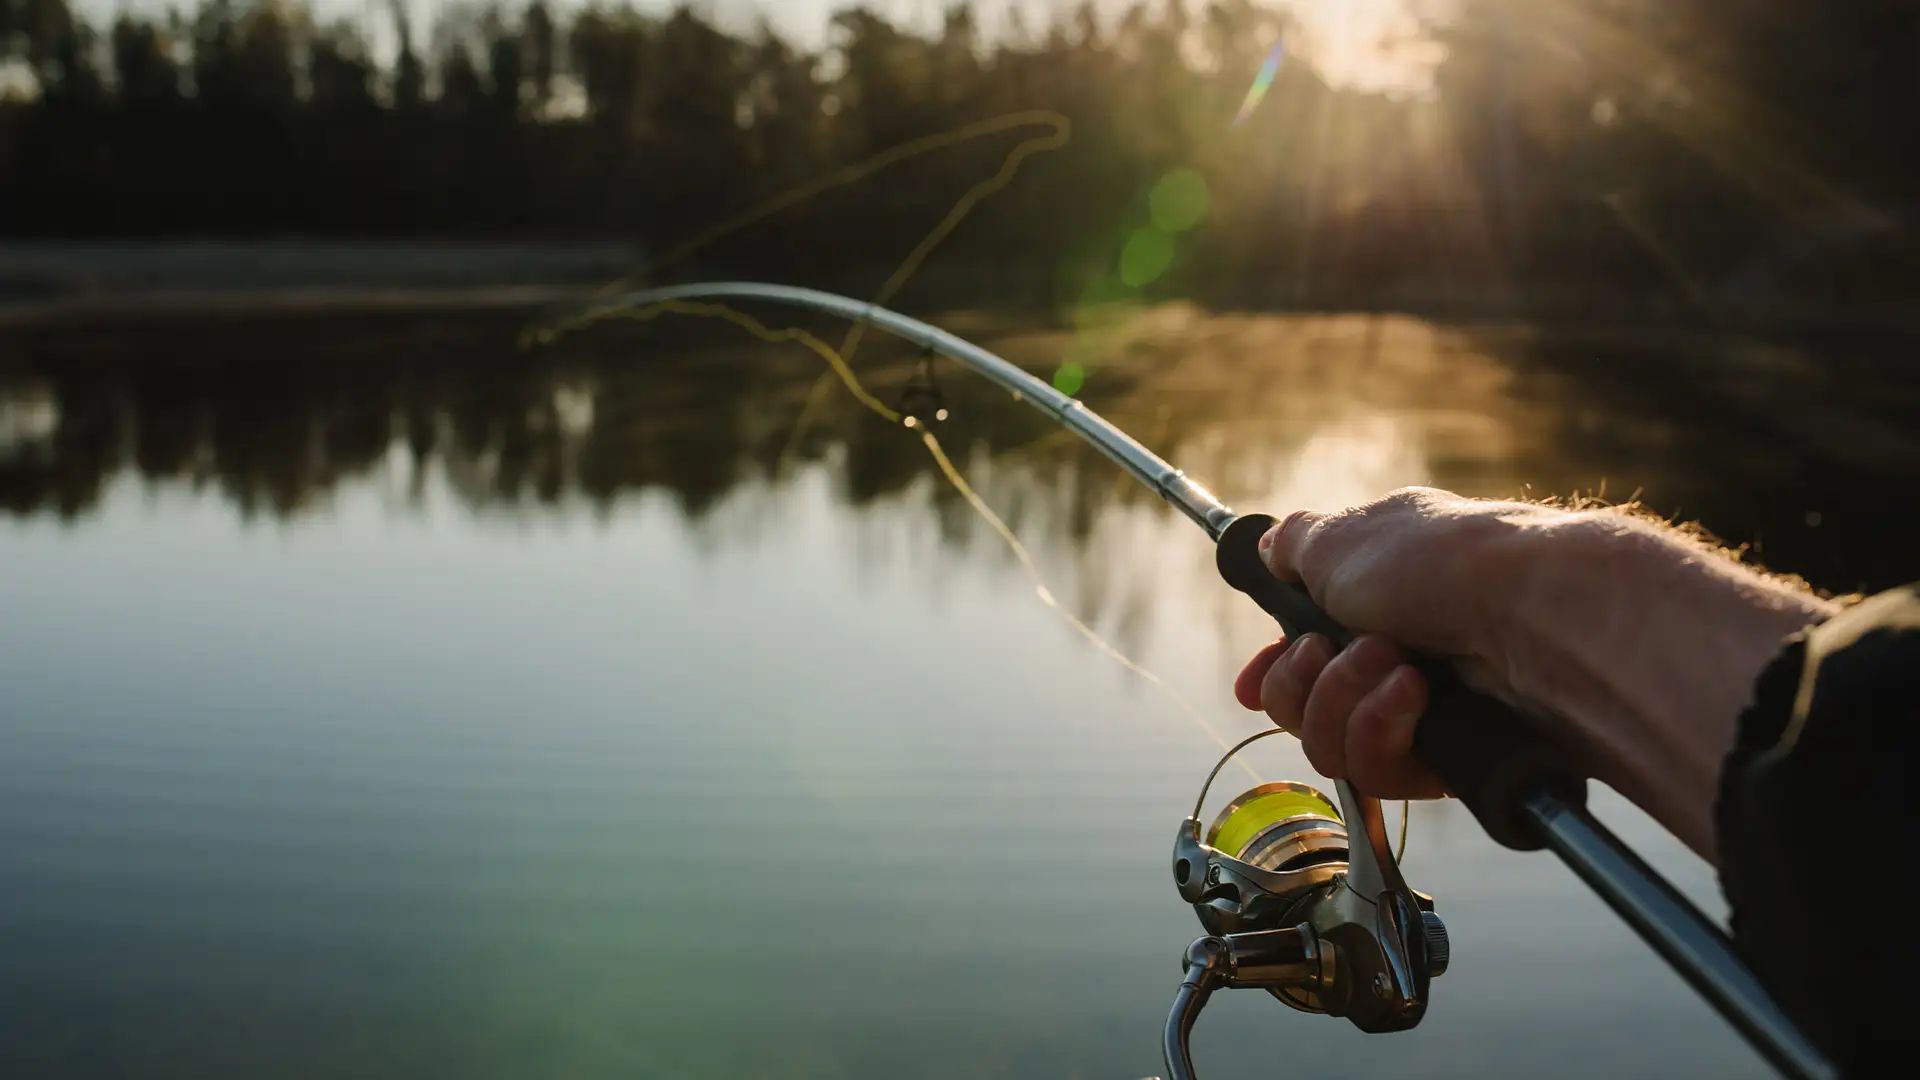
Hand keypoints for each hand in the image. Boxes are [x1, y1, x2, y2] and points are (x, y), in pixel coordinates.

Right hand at [1231, 487, 1565, 800]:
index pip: (1303, 653)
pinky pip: (1376, 772)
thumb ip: (1293, 546)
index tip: (1252, 683)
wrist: (1532, 615)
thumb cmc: (1439, 563)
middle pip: (1303, 708)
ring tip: (1397, 666)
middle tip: (1333, 648)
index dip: (1274, 672)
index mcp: (1374, 595)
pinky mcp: (1445, 760)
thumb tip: (1270, 547)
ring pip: (1330, 746)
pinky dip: (1381, 729)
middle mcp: (1397, 654)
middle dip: (1305, 681)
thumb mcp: (1342, 536)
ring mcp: (1423, 711)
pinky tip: (1415, 698)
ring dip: (1344, 701)